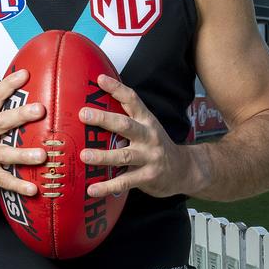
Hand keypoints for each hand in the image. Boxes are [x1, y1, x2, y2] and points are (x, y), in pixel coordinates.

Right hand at [0, 69, 46, 195]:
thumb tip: (25, 94)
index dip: (9, 84)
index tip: (25, 74)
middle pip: (1, 122)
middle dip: (21, 115)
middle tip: (40, 110)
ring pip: (3, 154)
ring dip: (23, 155)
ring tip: (42, 155)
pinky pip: (1, 180)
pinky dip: (17, 185)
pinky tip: (32, 188)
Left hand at [79, 74, 192, 197]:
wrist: (184, 170)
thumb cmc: (156, 145)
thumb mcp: (146, 127)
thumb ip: (126, 118)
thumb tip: (95, 107)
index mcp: (146, 120)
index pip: (132, 99)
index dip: (116, 88)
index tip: (100, 79)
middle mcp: (148, 136)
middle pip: (125, 125)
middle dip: (104, 119)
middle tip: (83, 114)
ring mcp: (149, 157)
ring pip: (124, 155)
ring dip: (103, 155)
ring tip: (84, 156)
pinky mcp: (148, 177)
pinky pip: (125, 181)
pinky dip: (108, 186)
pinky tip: (92, 189)